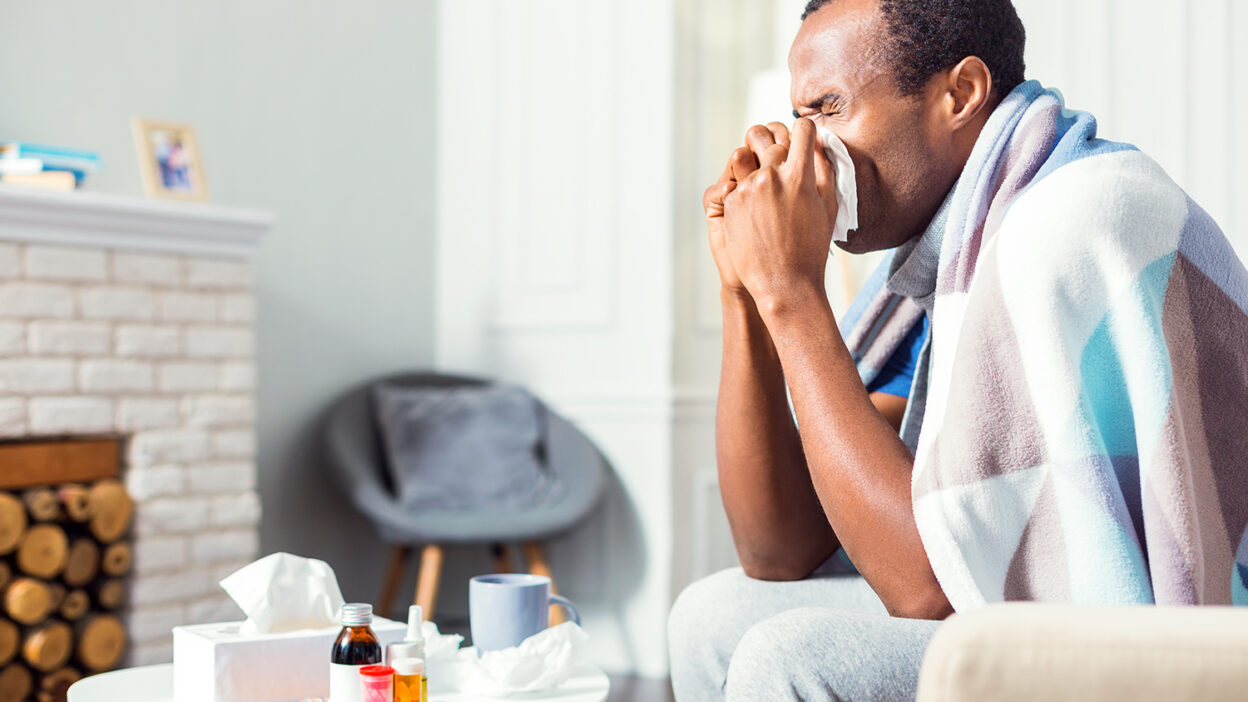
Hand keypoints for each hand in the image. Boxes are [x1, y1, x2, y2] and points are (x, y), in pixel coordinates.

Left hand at [721, 118, 838, 307]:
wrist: (783, 283)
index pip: (802, 129)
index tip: (802, 137)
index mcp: (800, 175)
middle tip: (775, 155)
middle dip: (772, 141)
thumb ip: (824, 169)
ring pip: (746, 156)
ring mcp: (748, 188)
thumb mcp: (827, 207)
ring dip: (754, 164)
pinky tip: (755, 212)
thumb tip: (819, 144)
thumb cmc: (811, 247)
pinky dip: (744, 190)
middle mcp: (772, 176)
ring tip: (763, 185)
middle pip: (767, 135)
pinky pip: (736, 182)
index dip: (804, 130)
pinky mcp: (731, 202)